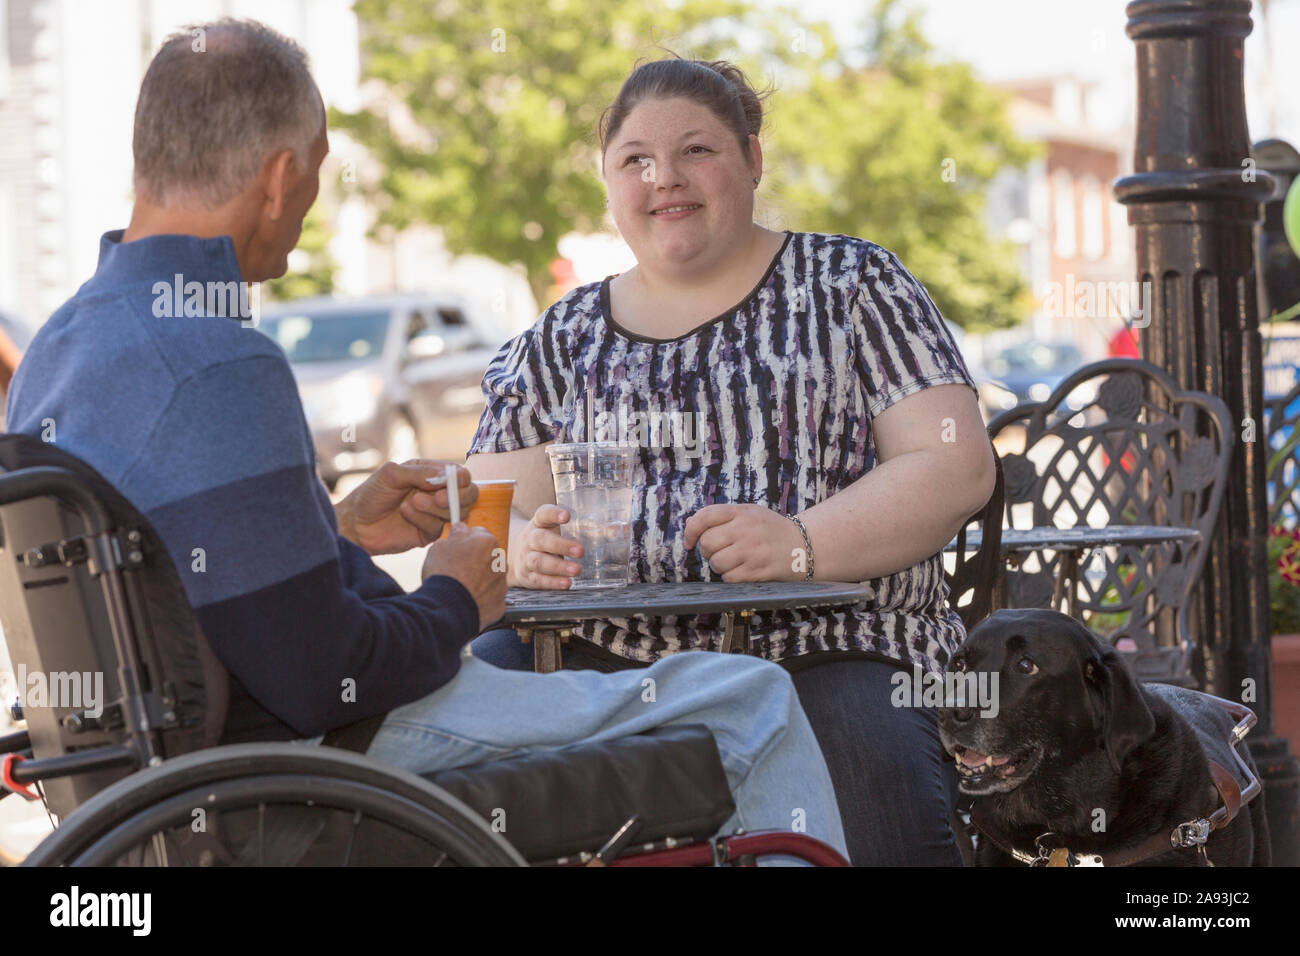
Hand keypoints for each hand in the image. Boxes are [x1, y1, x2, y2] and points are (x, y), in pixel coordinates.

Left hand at [336, 460, 478, 555]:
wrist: (355, 523)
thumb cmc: (371, 494)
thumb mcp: (392, 474)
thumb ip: (421, 473)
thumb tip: (449, 476)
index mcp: (432, 474)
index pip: (461, 474)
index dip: (461, 478)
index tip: (451, 481)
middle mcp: (438, 493)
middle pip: (469, 494)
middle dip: (457, 496)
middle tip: (437, 497)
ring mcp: (435, 514)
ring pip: (457, 512)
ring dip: (437, 507)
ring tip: (412, 503)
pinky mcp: (429, 533)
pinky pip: (439, 527)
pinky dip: (424, 519)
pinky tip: (406, 513)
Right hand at [422, 523, 506, 629]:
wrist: (447, 608)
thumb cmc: (443, 574)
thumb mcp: (440, 546)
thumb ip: (455, 535)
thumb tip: (460, 529)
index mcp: (487, 543)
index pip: (478, 534)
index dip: (466, 540)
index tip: (458, 545)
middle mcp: (500, 562)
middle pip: (487, 556)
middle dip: (475, 560)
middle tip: (456, 569)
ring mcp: (501, 585)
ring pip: (490, 577)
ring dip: (479, 580)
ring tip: (460, 587)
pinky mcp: (500, 605)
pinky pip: (490, 598)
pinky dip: (481, 599)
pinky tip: (466, 600)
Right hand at [510, 504, 582, 589]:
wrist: (514, 555)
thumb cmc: (546, 539)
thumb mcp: (556, 529)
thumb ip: (584, 528)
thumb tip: (614, 531)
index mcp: (538, 523)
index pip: (543, 514)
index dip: (553, 514)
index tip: (567, 516)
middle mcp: (530, 539)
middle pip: (541, 540)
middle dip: (561, 545)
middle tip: (580, 551)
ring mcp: (526, 558)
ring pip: (538, 561)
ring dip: (558, 566)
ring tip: (576, 570)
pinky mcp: (528, 576)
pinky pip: (538, 579)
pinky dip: (553, 582)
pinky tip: (566, 583)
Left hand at [683, 504, 805, 581]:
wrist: (805, 546)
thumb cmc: (771, 530)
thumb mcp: (749, 514)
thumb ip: (720, 517)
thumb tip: (689, 525)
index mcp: (743, 512)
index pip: (705, 516)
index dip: (691, 530)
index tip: (689, 541)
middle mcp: (747, 529)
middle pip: (707, 543)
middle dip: (708, 551)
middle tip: (720, 552)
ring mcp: (753, 551)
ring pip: (716, 563)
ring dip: (719, 566)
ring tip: (733, 561)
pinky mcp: (759, 570)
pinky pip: (730, 578)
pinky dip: (731, 577)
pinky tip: (742, 571)